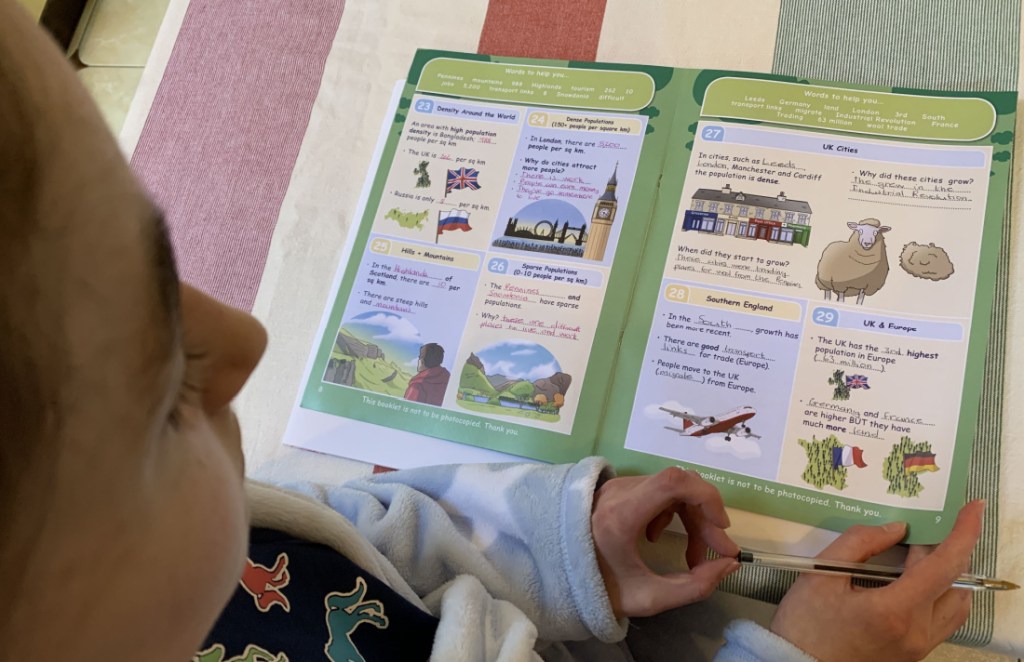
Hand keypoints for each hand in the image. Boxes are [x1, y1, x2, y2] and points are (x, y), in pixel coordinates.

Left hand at [591, 467, 739, 617]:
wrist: (553, 578)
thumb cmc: (599, 589)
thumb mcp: (648, 597)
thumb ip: (694, 586)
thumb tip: (728, 564)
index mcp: (621, 515)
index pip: (673, 482)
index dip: (706, 498)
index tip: (721, 528)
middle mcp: (617, 492)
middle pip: (678, 485)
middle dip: (704, 518)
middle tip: (719, 552)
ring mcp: (613, 487)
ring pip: (669, 488)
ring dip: (689, 518)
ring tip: (691, 555)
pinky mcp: (613, 490)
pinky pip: (654, 491)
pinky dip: (669, 513)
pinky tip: (656, 538)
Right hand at [771, 500, 983, 661]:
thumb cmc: (804, 625)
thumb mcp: (823, 574)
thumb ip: (860, 543)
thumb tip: (896, 528)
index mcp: (895, 610)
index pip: (946, 566)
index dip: (964, 532)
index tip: (973, 507)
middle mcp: (917, 632)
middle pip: (956, 582)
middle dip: (945, 549)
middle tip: (921, 528)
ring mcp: (918, 646)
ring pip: (956, 604)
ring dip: (949, 573)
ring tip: (920, 554)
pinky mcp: (913, 653)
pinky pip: (943, 619)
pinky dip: (940, 592)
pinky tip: (913, 580)